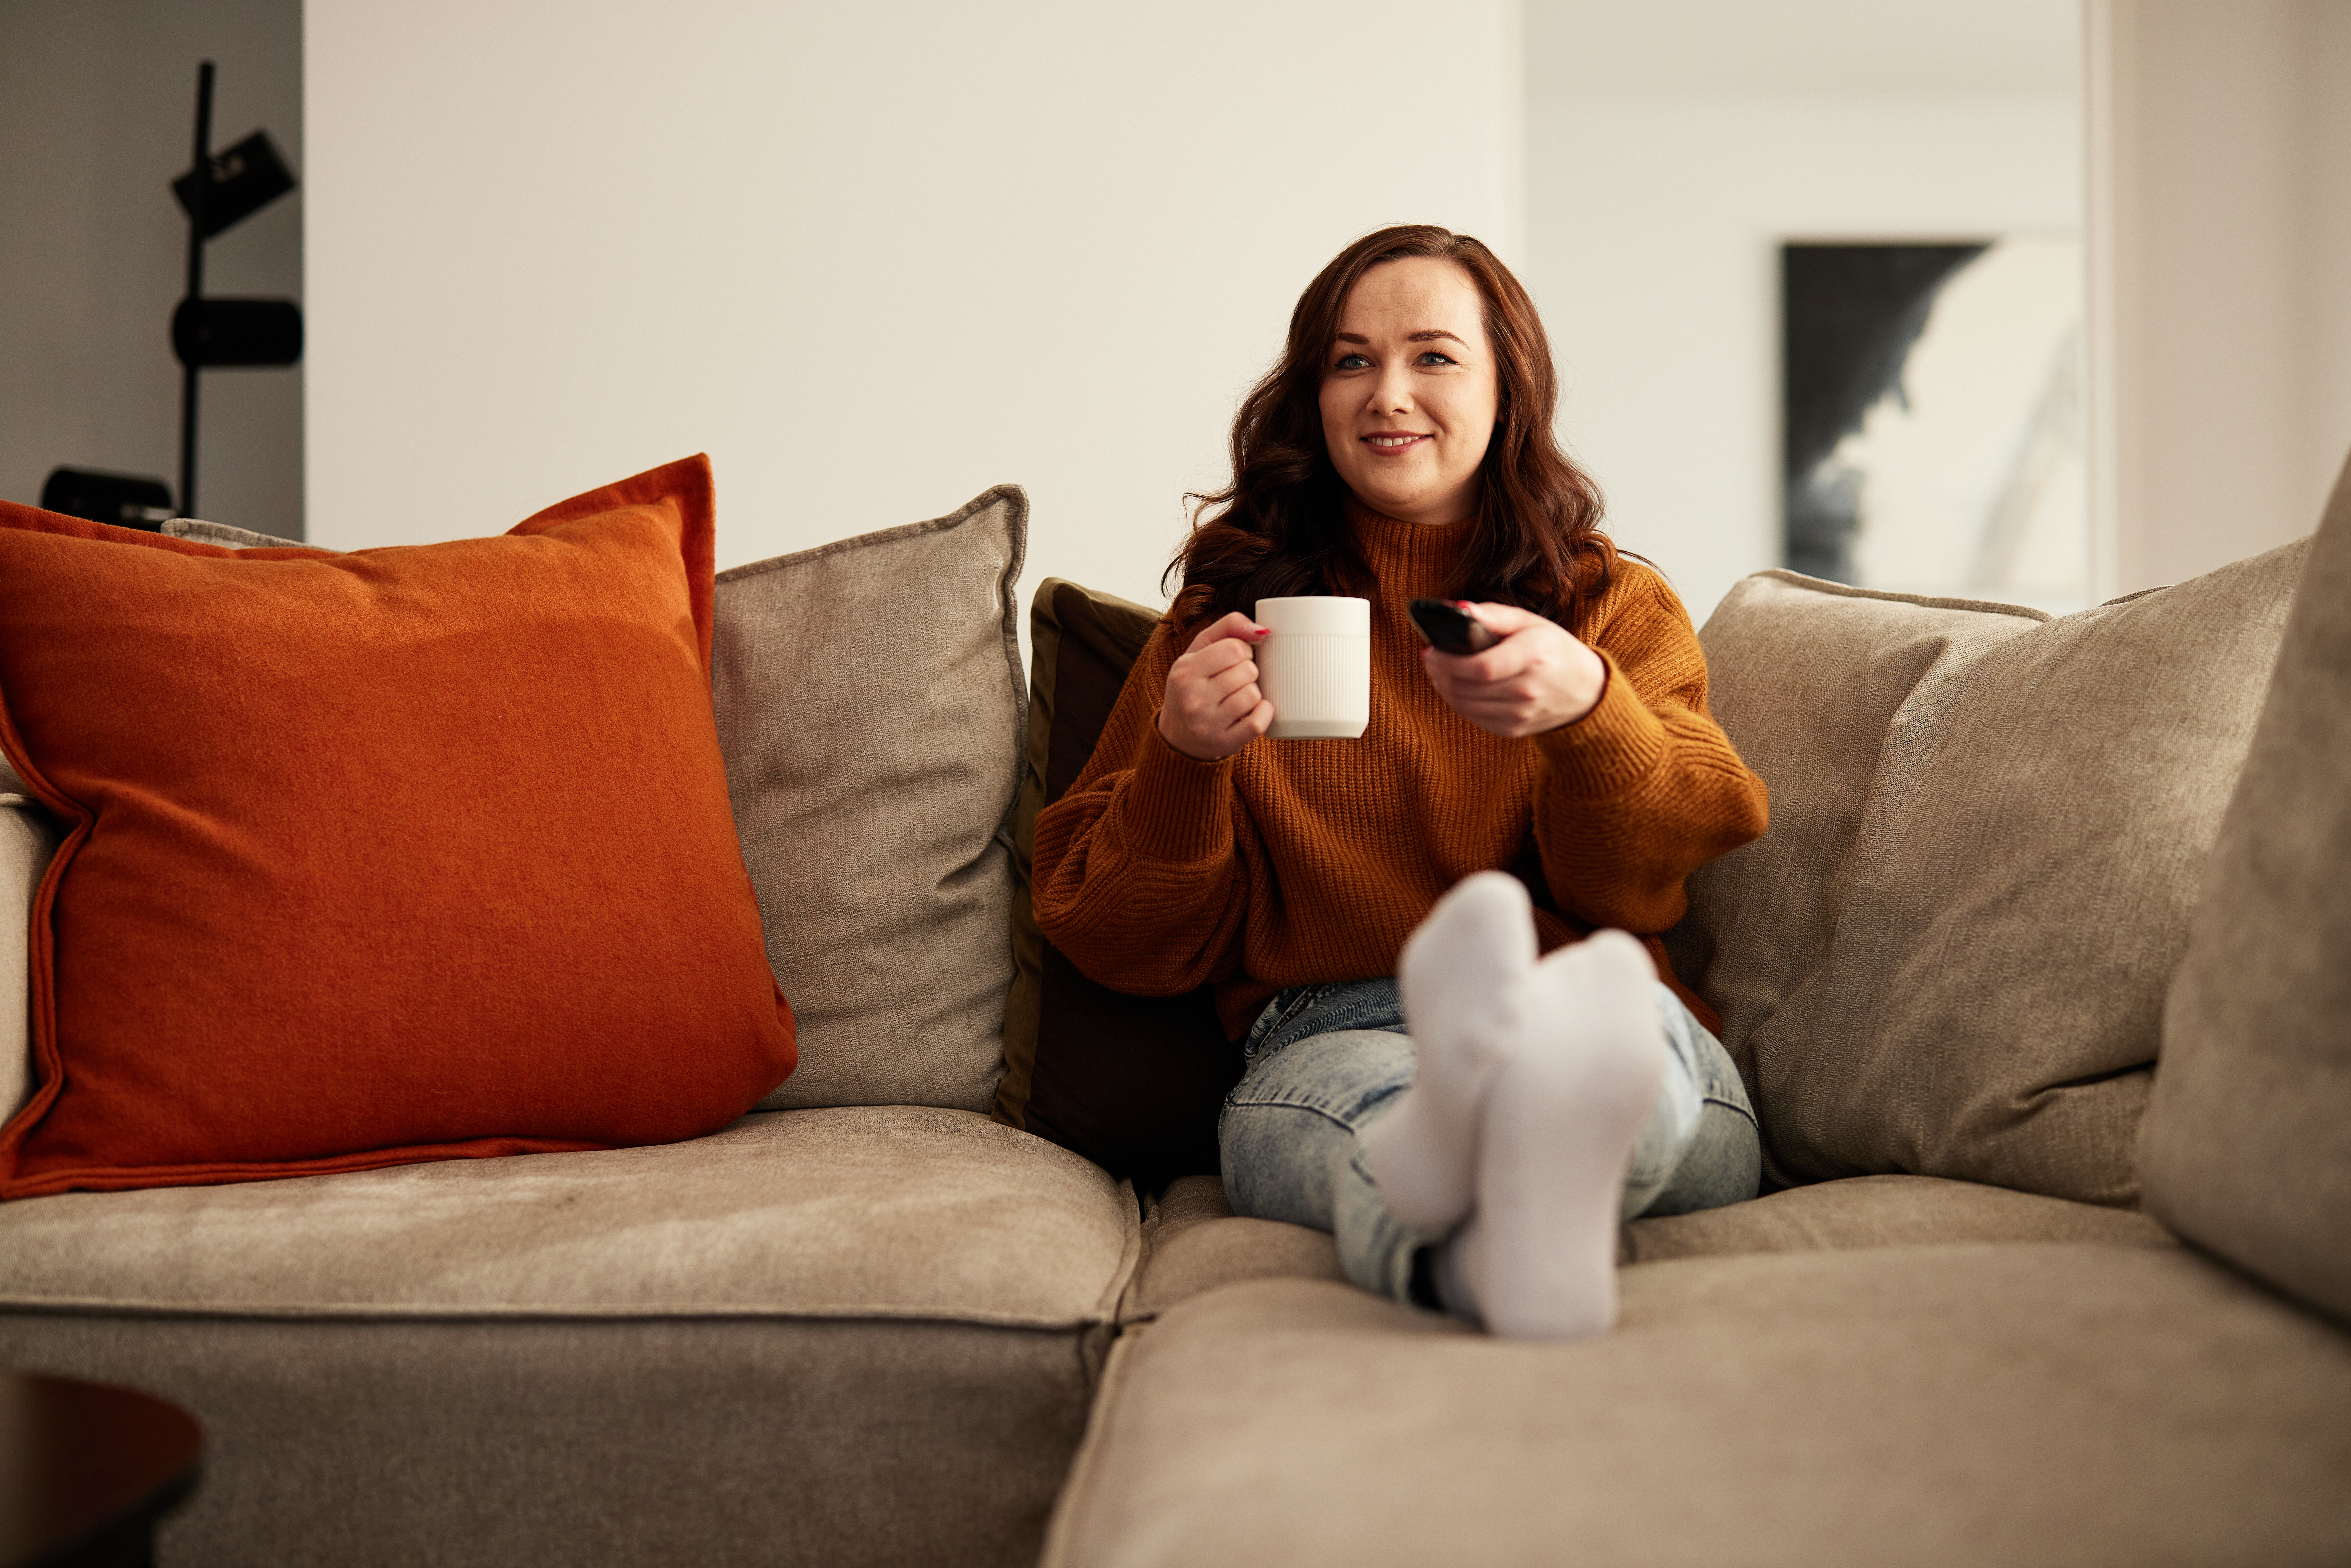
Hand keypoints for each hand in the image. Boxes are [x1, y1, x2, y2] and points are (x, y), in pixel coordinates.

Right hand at [1158, 611, 1273, 759]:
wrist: (1177, 736)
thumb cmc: (1193, 685)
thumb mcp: (1199, 650)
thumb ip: (1228, 627)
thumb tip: (1262, 630)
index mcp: (1185, 671)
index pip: (1234, 648)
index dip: (1243, 650)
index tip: (1235, 658)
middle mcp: (1193, 698)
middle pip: (1248, 671)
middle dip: (1248, 672)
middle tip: (1235, 679)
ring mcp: (1208, 724)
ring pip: (1253, 695)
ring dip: (1253, 693)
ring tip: (1238, 696)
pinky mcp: (1224, 743)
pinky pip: (1258, 722)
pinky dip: (1263, 713)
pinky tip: (1252, 711)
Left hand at [1419, 601, 1605, 736]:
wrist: (1586, 690)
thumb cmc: (1553, 650)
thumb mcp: (1530, 622)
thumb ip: (1494, 615)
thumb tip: (1459, 609)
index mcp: (1534, 656)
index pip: (1481, 667)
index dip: (1449, 661)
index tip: (1433, 649)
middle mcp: (1528, 690)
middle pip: (1466, 688)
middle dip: (1439, 672)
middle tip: (1431, 657)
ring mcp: (1521, 714)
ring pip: (1463, 705)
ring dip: (1443, 687)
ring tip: (1439, 670)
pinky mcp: (1513, 729)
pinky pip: (1472, 718)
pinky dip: (1458, 702)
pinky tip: (1457, 686)